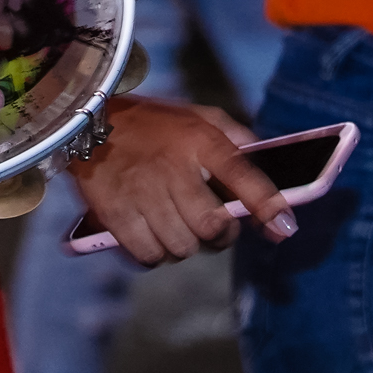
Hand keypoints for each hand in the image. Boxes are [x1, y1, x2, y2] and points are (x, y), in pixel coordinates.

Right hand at [65, 97, 294, 265]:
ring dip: (184, 245)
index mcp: (199, 139)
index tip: (285, 228)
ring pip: (181, 247)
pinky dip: (154, 254)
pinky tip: (150, 235)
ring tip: (174, 227)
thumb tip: (273, 168)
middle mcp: (172, 166)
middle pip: (211, 227)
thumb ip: (237, 140)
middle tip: (209, 226)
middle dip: (218, 236)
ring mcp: (141, 191)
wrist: (87, 119)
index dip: (268, 204)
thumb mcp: (198, 117)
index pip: (241, 172)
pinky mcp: (114, 212)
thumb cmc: (153, 124)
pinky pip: (148, 255)